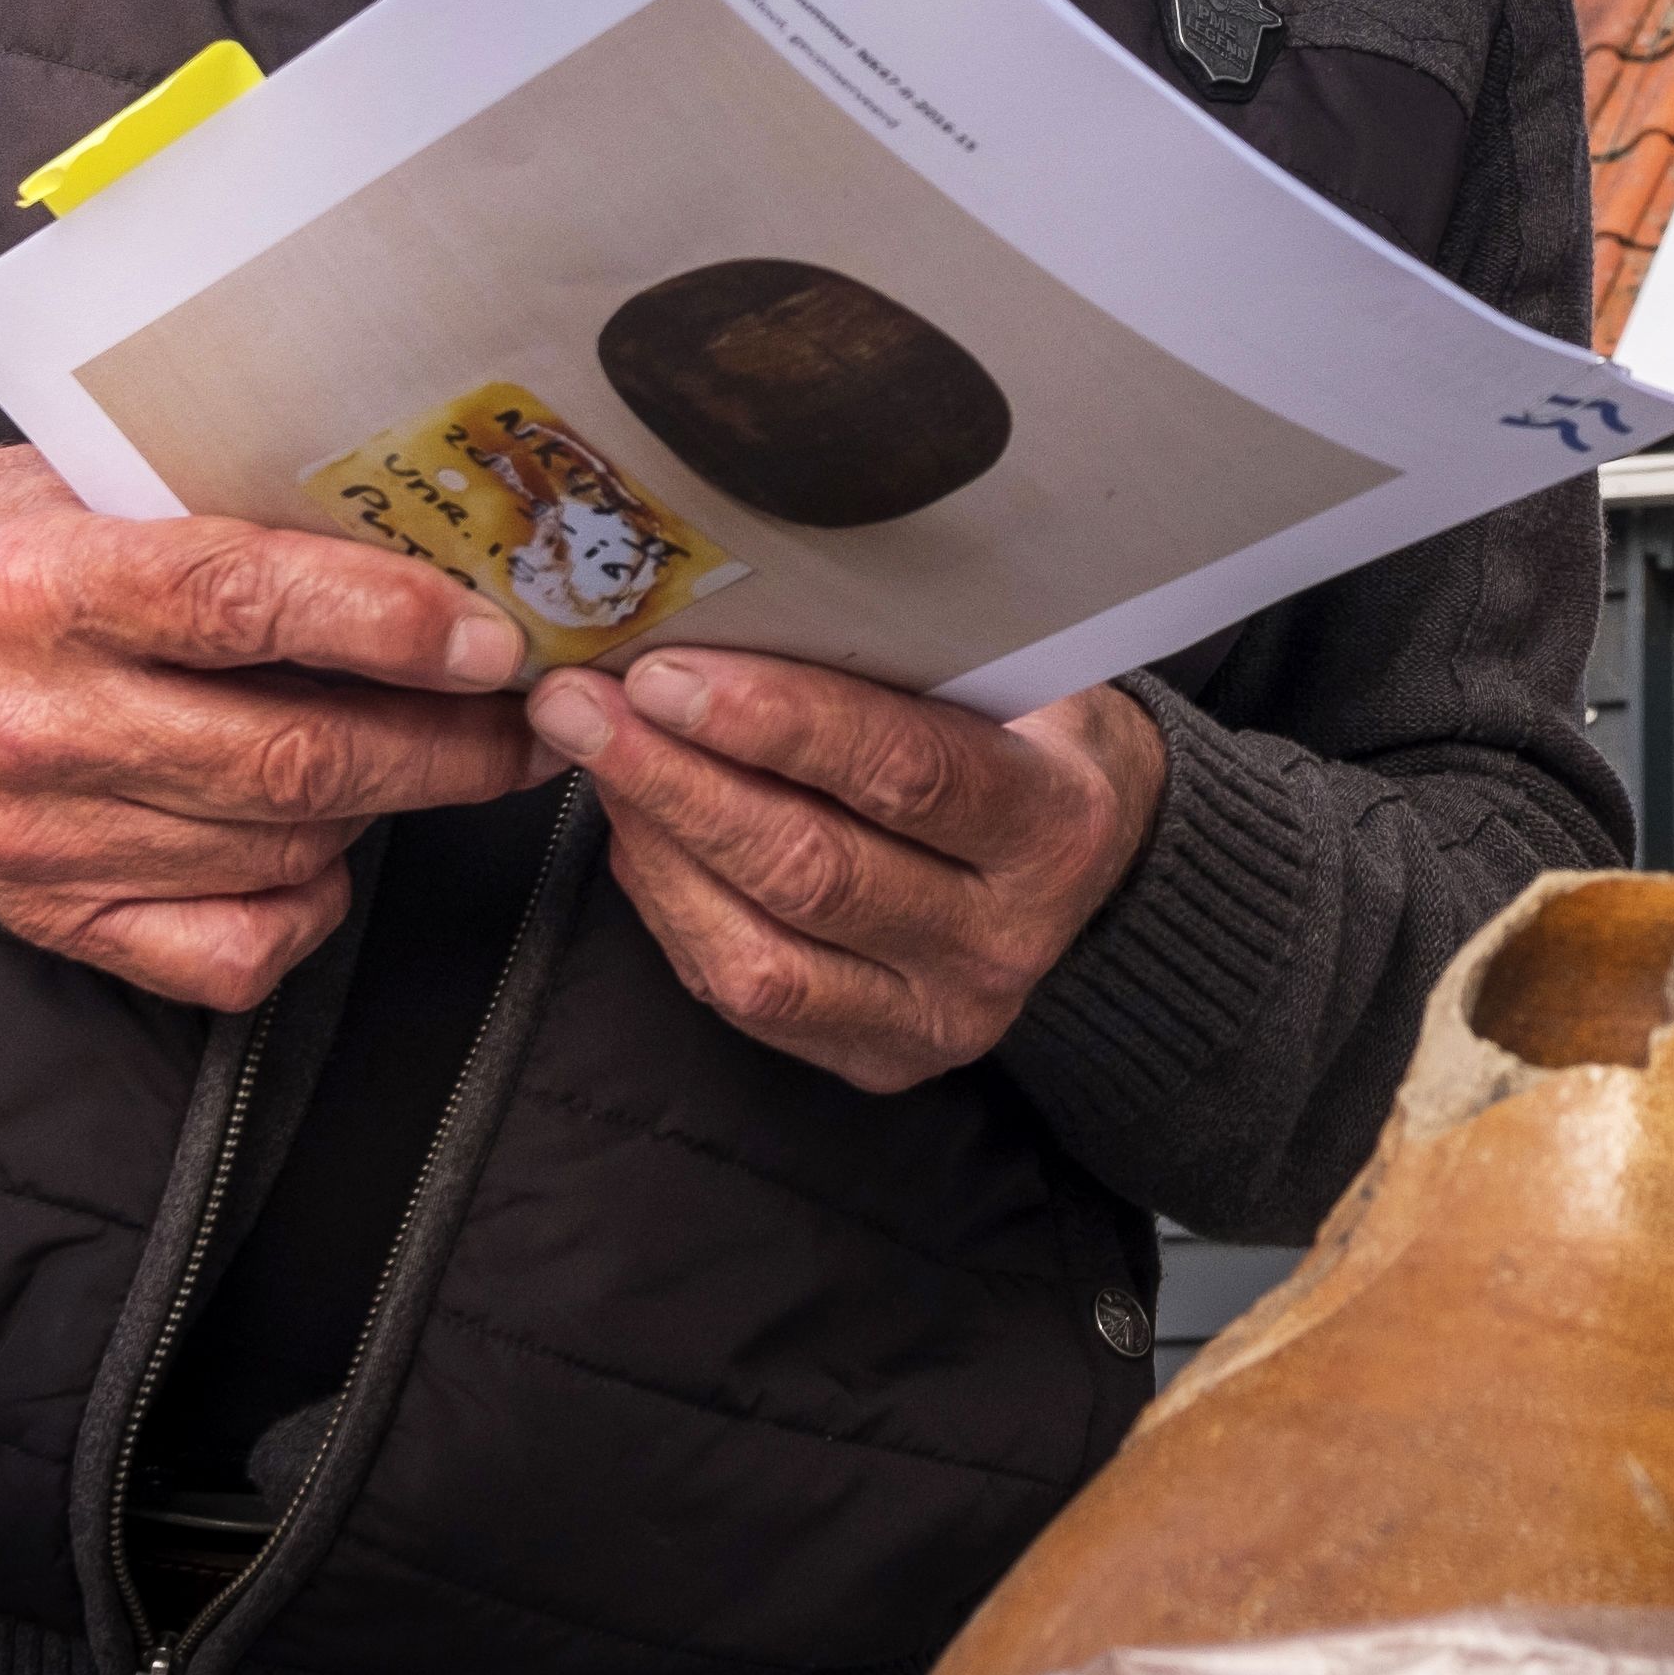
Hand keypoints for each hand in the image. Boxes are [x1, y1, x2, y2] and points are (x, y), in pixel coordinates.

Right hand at [0, 447, 545, 1008]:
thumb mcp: (90, 484)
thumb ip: (230, 512)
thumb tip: (430, 543)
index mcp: (48, 585)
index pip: (243, 605)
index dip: (389, 625)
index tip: (494, 636)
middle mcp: (38, 722)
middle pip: (291, 758)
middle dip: (447, 745)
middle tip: (532, 716)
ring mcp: (40, 837)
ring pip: (282, 853)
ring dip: (390, 809)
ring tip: (442, 756)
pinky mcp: (48, 917)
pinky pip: (230, 952)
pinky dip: (306, 908)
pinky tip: (321, 849)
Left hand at [528, 649, 1166, 1091]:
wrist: (1089, 868)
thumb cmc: (1028, 741)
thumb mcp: (1007, 683)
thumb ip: (896, 666)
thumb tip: (722, 615)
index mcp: (1054, 828)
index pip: (905, 774)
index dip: (777, 723)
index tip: (669, 673)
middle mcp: (1000, 942)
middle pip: (811, 870)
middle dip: (677, 780)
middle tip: (584, 706)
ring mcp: (935, 1017)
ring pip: (757, 953)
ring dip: (656, 847)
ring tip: (596, 757)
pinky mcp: (874, 1059)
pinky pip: (740, 997)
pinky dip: (672, 905)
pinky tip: (640, 830)